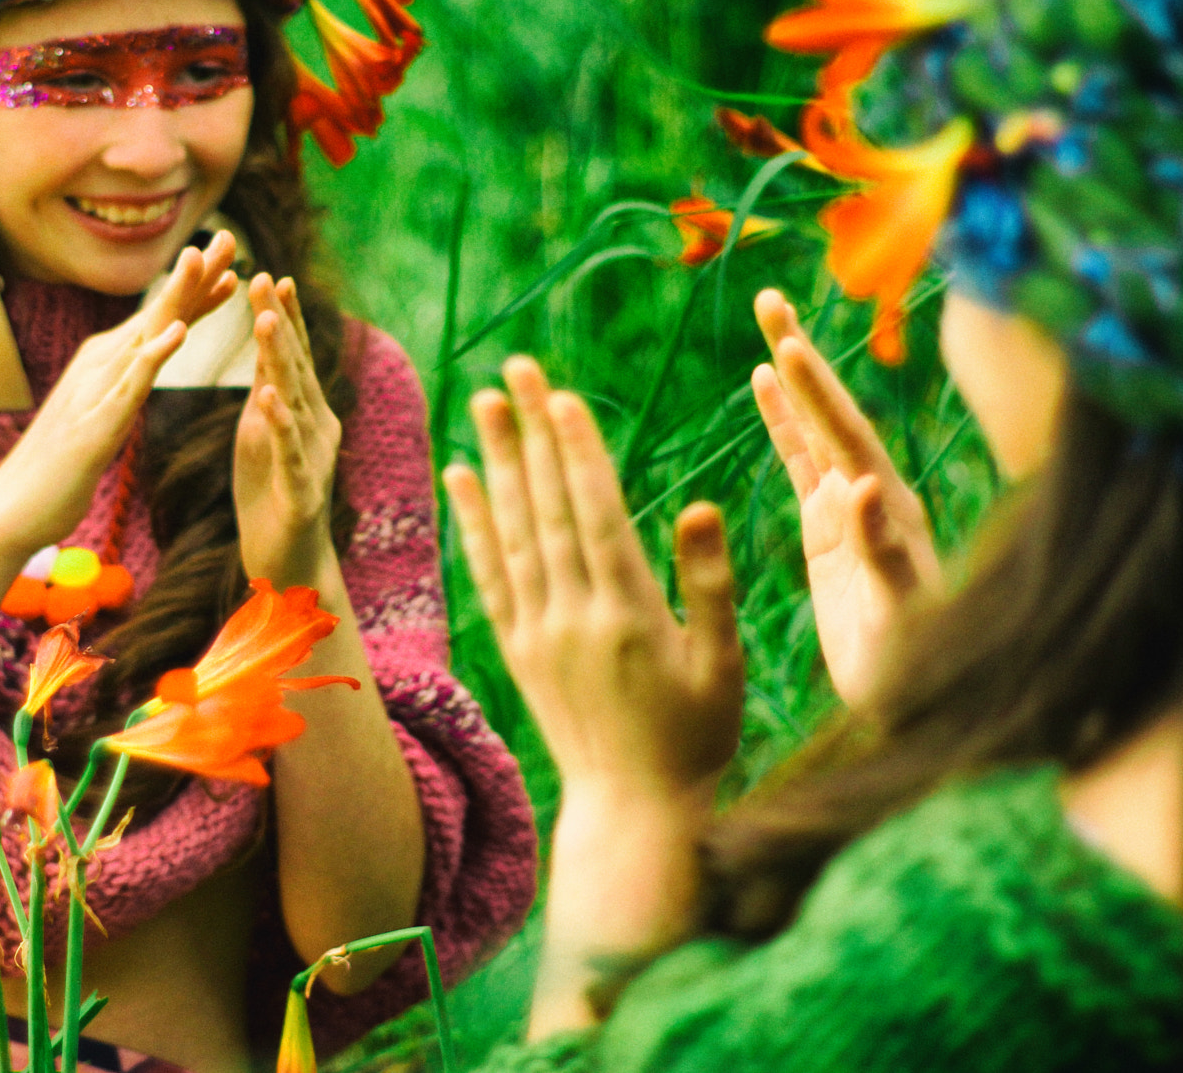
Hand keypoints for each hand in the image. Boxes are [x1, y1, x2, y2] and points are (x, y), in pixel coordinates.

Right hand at [0, 232, 239, 554]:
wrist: (14, 508)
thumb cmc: (62, 465)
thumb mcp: (104, 413)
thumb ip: (124, 382)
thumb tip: (144, 360)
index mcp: (108, 364)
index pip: (162, 318)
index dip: (198, 289)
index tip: (232, 260)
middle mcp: (101, 365)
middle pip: (158, 312)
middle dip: (196, 275)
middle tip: (231, 237)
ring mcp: (95, 390)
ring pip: (145, 336)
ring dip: (177, 297)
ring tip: (204, 261)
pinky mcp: (95, 425)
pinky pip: (129, 384)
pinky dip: (154, 356)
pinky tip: (178, 333)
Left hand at [233, 274, 341, 583]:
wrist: (288, 562)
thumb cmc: (273, 495)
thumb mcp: (261, 434)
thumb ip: (266, 392)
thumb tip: (262, 347)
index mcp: (305, 412)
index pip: (292, 357)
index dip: (284, 317)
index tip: (271, 276)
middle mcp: (318, 427)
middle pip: (296, 367)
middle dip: (280, 322)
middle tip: (266, 279)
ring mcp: (313, 458)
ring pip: (295, 401)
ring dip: (281, 360)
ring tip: (267, 321)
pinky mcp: (301, 492)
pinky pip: (289, 453)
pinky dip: (280, 424)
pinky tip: (269, 398)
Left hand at [444, 356, 743, 806]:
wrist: (632, 812)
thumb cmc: (696, 740)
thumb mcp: (721, 666)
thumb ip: (709, 584)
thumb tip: (699, 507)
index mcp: (629, 617)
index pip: (596, 516)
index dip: (577, 454)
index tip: (561, 397)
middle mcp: (572, 618)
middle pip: (546, 509)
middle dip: (531, 434)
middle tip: (516, 369)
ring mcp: (537, 633)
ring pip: (511, 532)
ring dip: (497, 461)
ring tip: (483, 401)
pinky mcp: (517, 648)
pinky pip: (489, 574)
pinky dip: (473, 523)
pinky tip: (461, 477)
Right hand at [751, 289, 940, 705]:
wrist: (921, 703)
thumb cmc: (916, 669)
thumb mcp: (900, 618)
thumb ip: (887, 554)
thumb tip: (863, 490)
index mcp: (891, 514)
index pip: (848, 441)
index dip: (817, 397)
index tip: (784, 349)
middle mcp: (875, 498)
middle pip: (833, 413)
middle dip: (802, 356)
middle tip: (767, 297)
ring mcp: (852, 507)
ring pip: (815, 425)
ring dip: (791, 373)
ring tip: (767, 315)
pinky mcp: (829, 526)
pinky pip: (801, 458)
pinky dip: (783, 419)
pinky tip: (760, 380)